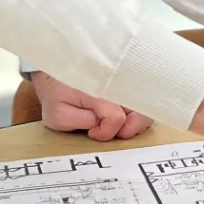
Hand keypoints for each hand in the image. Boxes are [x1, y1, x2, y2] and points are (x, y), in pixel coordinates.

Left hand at [30, 72, 152, 141]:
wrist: (57, 71)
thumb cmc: (57, 94)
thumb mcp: (58, 113)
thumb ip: (80, 121)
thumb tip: (99, 125)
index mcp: (98, 90)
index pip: (116, 117)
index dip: (105, 132)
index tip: (92, 131)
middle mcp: (116, 83)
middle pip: (140, 112)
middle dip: (128, 128)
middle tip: (111, 129)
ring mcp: (126, 82)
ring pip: (146, 108)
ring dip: (136, 122)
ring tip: (119, 123)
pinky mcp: (130, 83)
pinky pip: (145, 102)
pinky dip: (140, 114)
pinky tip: (126, 116)